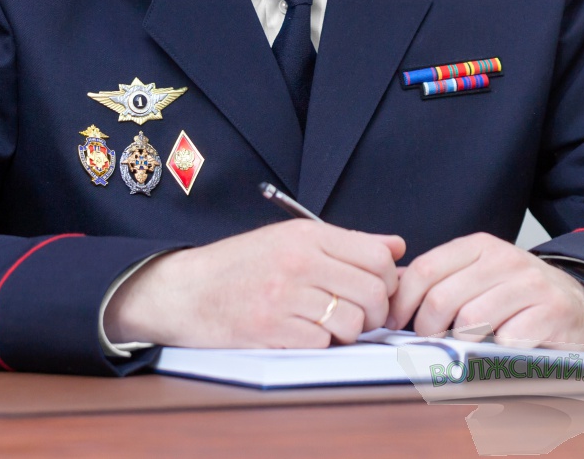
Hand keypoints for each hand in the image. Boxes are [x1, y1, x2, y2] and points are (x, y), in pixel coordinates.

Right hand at [104, 220, 404, 347]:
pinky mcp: (272, 331)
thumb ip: (346, 243)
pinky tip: (303, 335)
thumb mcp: (291, 239)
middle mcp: (298, 263)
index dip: (388, 278)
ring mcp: (285, 298)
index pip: (376, 256)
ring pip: (352, 323)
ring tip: (328, 325)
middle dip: (376, 311)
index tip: (378, 289)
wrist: (186, 291)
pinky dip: (320, 345)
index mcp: (306, 236)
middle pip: (371, 292)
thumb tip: (396, 247)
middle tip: (360, 315)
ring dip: (348, 331)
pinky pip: (323, 346)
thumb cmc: (241, 265)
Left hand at [389, 232, 583, 349]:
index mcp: (478, 246)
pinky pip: (507, 341)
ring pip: (471, 322)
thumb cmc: (515, 292)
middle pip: (442, 299)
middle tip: (429, 342)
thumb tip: (390, 290)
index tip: (393, 322)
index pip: (426, 269)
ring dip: (462, 344)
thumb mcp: (476, 274)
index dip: (403, 301)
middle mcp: (503, 259)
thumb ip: (438, 279)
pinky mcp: (552, 313)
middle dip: (427, 329)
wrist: (574, 301)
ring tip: (468, 346)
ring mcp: (530, 284)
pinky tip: (502, 350)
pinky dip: (498, 353)